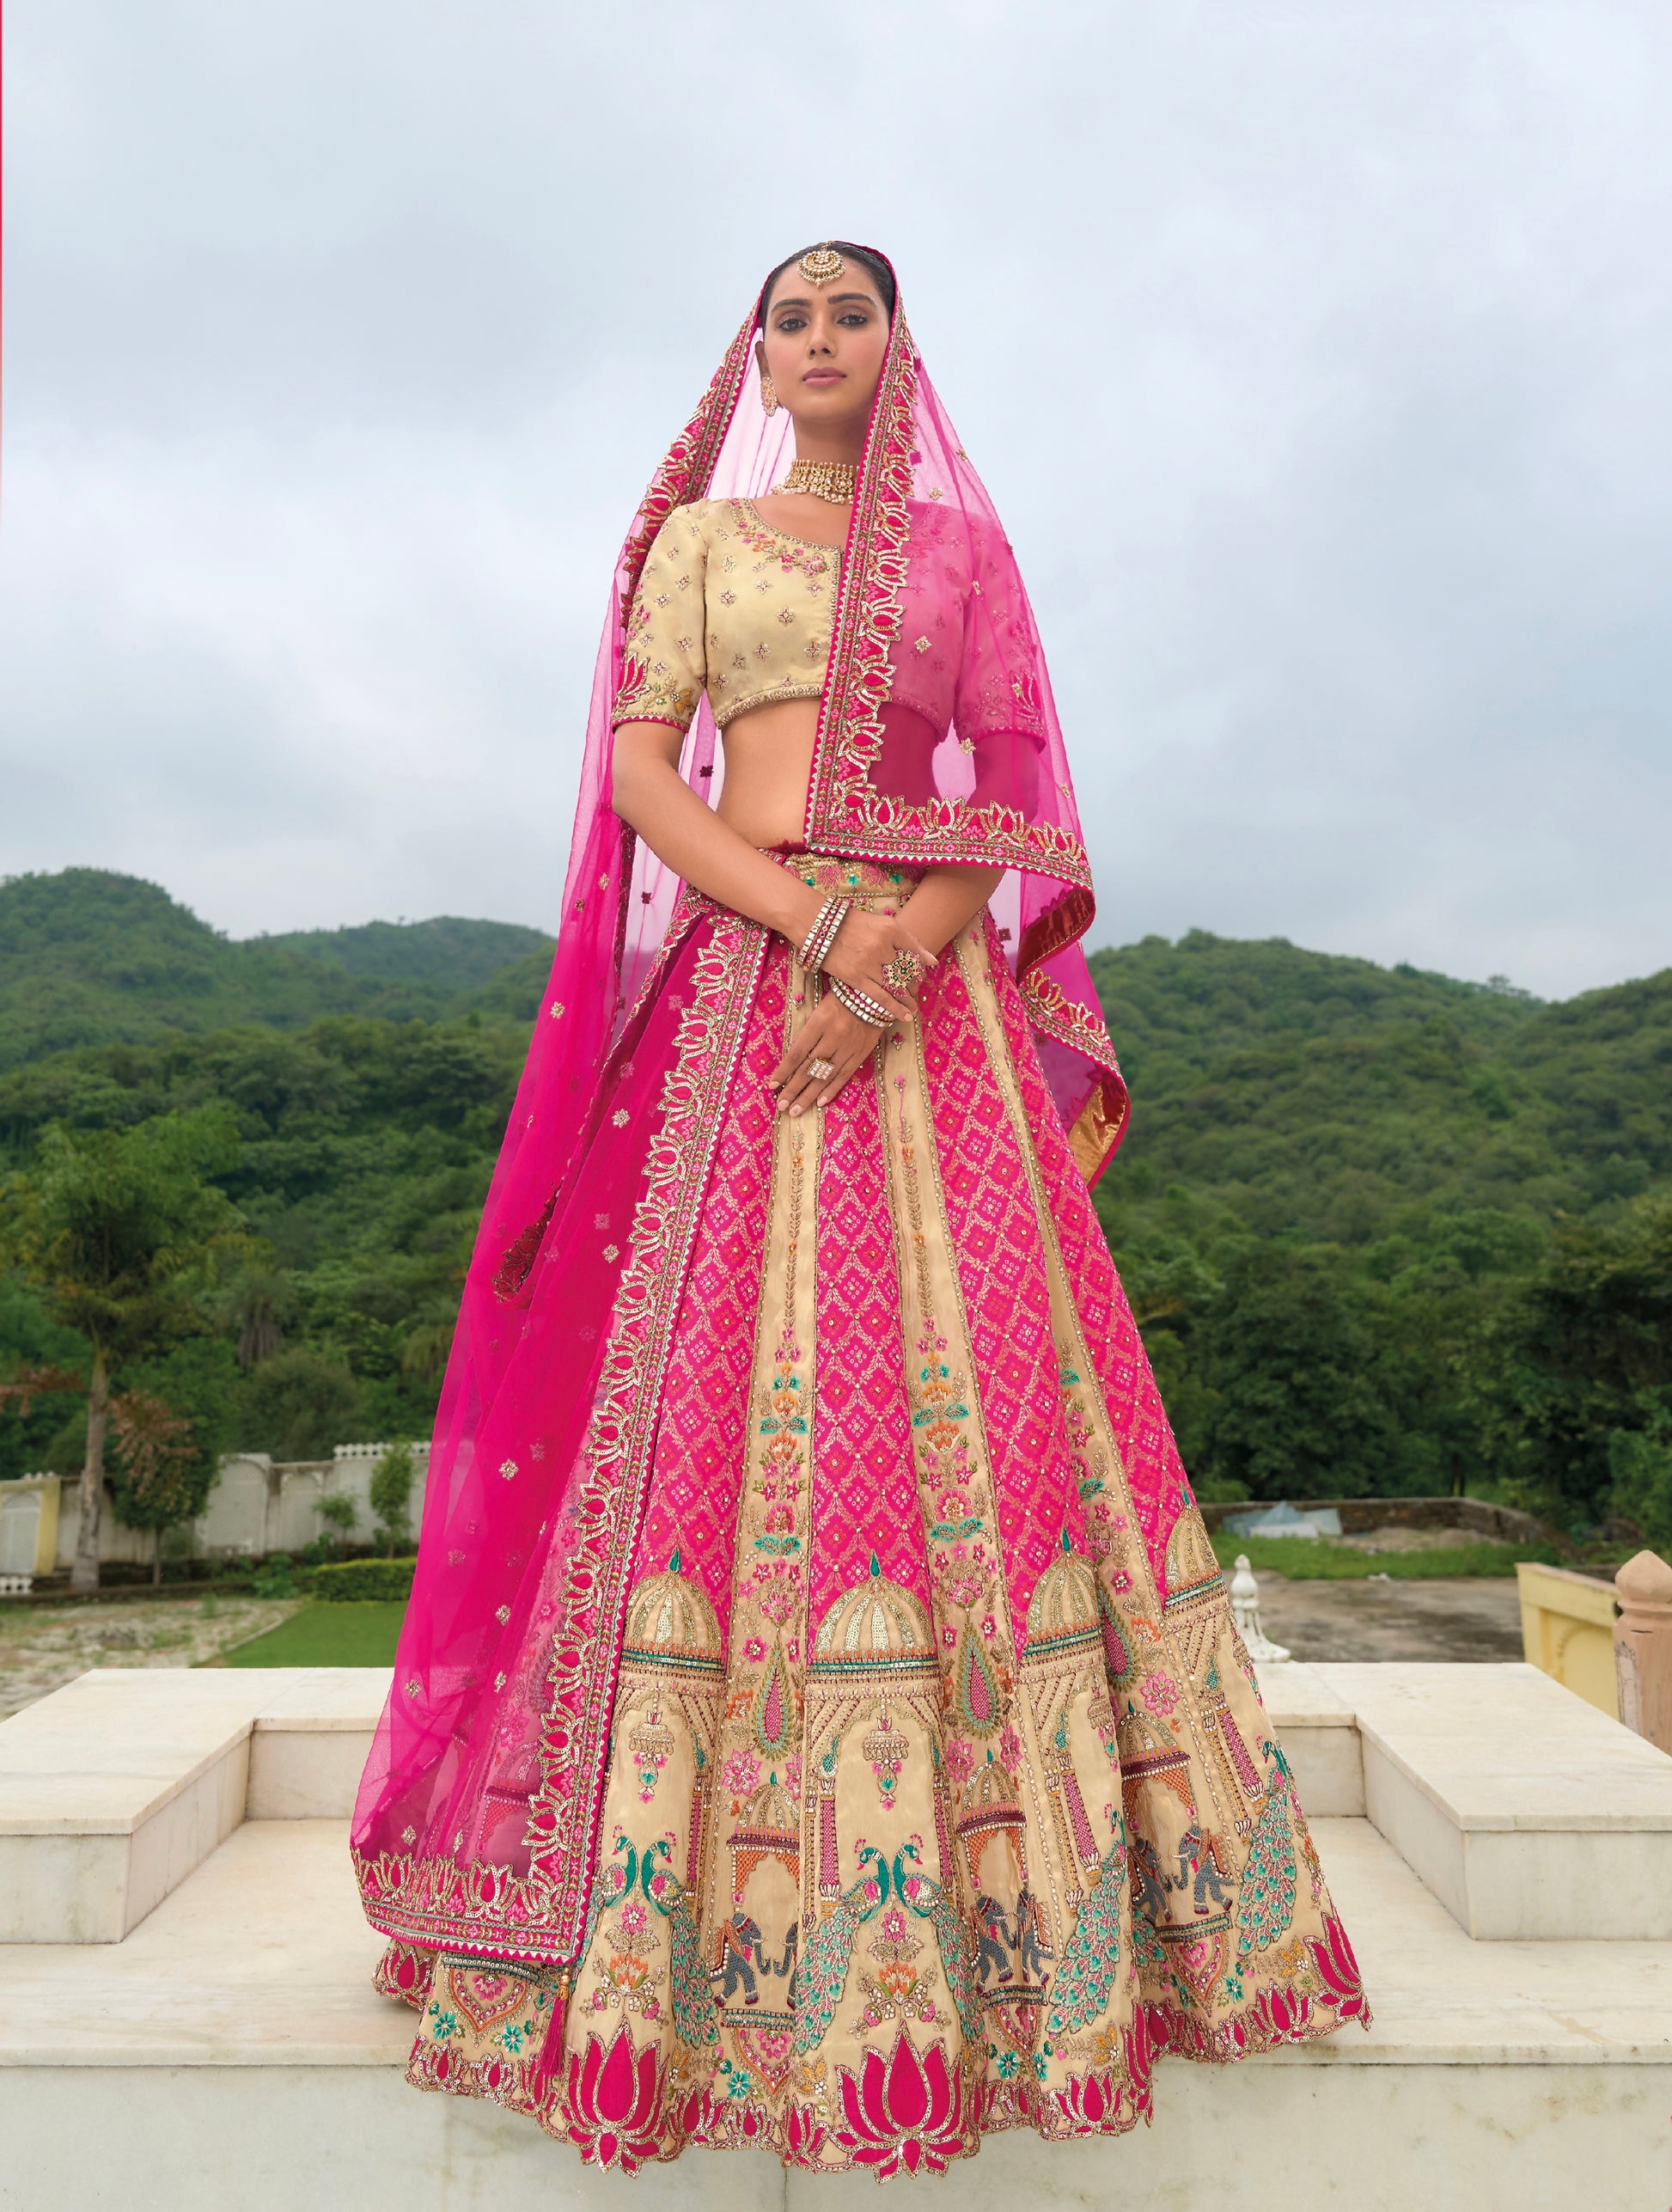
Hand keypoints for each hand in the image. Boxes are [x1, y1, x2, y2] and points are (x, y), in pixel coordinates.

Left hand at [771, 995, 889, 1116]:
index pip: (797, 1053)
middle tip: (781, 1105)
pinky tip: (819, 1102)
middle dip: (793, 1089)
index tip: (772, 1085)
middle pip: (809, 1069)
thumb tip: (792, 1062)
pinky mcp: (860, 1054)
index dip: (784, 1071)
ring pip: (825, 1076)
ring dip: (809, 1096)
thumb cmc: (839, 1001)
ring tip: (796, 1110)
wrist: (873, 996)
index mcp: (819, 1023)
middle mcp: (833, 1037)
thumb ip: (807, 1034)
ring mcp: (848, 1048)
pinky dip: (831, 1090)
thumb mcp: (818, 1011)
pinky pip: (844, 1076)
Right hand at [821, 909, 937, 1022]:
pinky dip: (894, 1008)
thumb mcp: (882, 924)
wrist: (819, 927)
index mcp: (890, 929)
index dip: (920, 967)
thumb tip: (933, 962)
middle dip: (913, 984)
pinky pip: (880, 996)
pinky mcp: (856, 977)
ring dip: (907, 1000)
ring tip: (912, 1009)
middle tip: (914, 992)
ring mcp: (868, 963)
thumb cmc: (853, 925)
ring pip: (896, 986)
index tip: (920, 976)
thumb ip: (908, 940)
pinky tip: (904, 1016)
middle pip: (906, 971)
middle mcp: (881, 945)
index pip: (914, 952)